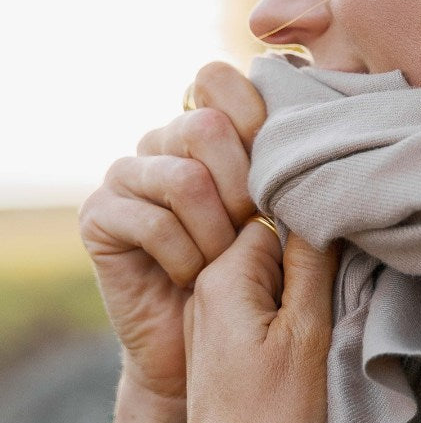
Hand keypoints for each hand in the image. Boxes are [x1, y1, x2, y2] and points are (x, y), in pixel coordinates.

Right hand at [78, 61, 265, 422]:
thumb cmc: (258, 269)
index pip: (217, 78)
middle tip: (253, 228)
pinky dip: (185, 257)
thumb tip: (318, 112)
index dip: (253, 116)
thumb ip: (289, 160)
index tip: (278, 168)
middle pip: (207, 128)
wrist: (205, 343)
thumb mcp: (283, 207)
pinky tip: (190, 277)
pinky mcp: (99, 213)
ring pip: (185, 180)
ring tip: (223, 260)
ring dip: (216, 232)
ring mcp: (127, 173)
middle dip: (243, 187)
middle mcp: (162, 139)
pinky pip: (152, 222)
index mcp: (207, 122)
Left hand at [184, 221, 337, 422]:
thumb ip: (311, 263)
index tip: (337, 254)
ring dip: (297, 285)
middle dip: (305, 257)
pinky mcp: (217, 341)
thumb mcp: (306, 332)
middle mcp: (205, 288)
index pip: (271, 213)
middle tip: (332, 290)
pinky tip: (300, 335)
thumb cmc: (274, 419)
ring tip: (317, 317)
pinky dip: (282, 308)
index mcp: (222, 277)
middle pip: (267, 240)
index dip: (310, 227)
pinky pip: (255, 300)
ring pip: (264, 271)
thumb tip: (319, 204)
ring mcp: (208, 316)